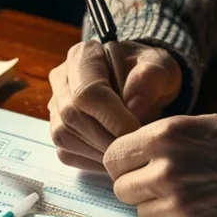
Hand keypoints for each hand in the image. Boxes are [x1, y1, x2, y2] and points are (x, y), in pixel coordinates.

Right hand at [47, 40, 183, 169]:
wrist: (142, 85)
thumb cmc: (148, 73)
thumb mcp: (160, 66)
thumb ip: (150, 78)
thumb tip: (134, 107)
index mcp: (83, 56)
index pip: (87, 91)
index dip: (112, 117)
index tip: (138, 131)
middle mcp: (62, 79)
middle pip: (72, 116)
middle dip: (107, 138)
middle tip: (135, 146)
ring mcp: (56, 106)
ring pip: (65, 136)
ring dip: (99, 151)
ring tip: (127, 150)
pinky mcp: (58, 130)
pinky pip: (66, 152)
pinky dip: (93, 161)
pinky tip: (115, 155)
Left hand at [103, 114, 216, 216]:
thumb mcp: (205, 123)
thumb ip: (164, 139)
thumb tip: (132, 155)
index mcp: (165, 138)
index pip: (113, 158)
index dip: (125, 162)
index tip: (136, 165)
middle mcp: (166, 173)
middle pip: (122, 189)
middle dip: (139, 186)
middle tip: (166, 182)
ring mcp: (180, 208)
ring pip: (143, 213)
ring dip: (160, 206)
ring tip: (193, 194)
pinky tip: (205, 210)